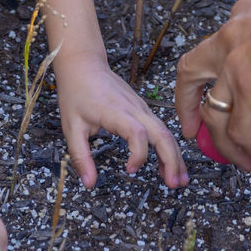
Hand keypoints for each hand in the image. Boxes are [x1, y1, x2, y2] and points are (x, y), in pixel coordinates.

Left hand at [54, 56, 187, 189]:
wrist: (83, 65)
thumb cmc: (76, 93)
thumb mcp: (71, 127)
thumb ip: (80, 157)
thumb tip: (89, 184)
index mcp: (115, 111)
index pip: (137, 133)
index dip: (139, 154)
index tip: (130, 170)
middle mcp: (134, 109)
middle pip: (162, 134)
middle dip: (172, 161)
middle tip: (173, 185)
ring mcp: (141, 108)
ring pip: (166, 132)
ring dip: (175, 156)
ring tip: (179, 181)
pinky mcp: (143, 109)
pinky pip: (161, 129)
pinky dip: (168, 147)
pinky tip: (168, 164)